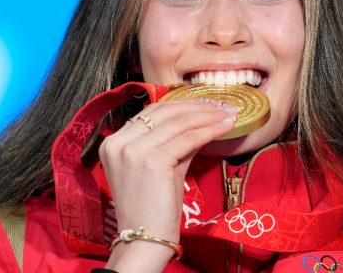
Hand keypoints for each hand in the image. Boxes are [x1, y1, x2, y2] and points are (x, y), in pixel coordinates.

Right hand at [99, 98, 236, 270]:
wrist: (145, 239)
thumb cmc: (152, 207)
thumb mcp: (160, 166)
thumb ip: (173, 142)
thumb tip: (201, 121)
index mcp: (113, 142)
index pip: (152, 112)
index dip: (182, 104)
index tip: (205, 103)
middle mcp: (119, 143)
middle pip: (164, 112)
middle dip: (197, 106)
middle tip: (221, 106)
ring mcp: (133, 151)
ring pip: (179, 123)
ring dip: (208, 116)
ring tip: (228, 115)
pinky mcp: (152, 161)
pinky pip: (188, 139)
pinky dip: (209, 131)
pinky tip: (225, 127)